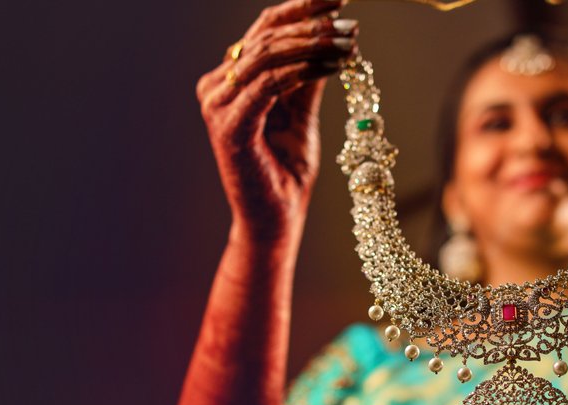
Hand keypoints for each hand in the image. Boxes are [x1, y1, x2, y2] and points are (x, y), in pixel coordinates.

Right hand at [196, 0, 357, 239]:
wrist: (275, 220)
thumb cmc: (286, 174)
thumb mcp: (302, 115)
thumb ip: (308, 78)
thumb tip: (332, 37)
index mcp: (231, 81)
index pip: (264, 30)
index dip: (301, 8)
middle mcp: (217, 87)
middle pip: (265, 35)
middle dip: (312, 23)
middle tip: (350, 20)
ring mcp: (218, 104)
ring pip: (267, 55)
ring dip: (312, 44)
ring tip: (347, 41)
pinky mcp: (229, 125)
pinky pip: (269, 84)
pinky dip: (302, 70)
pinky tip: (331, 64)